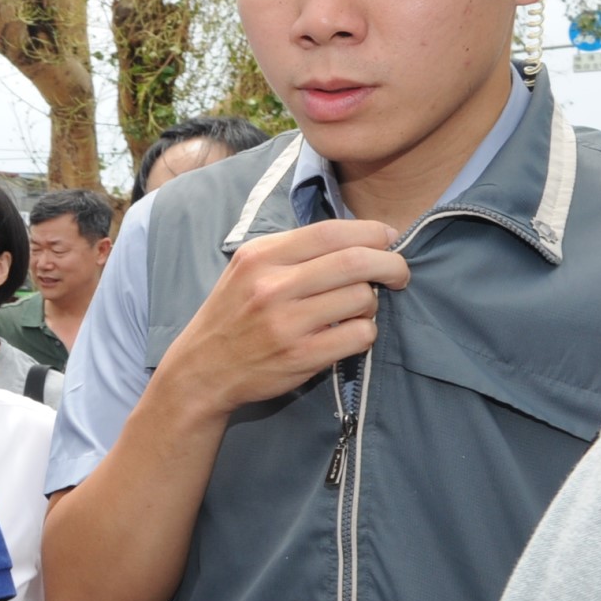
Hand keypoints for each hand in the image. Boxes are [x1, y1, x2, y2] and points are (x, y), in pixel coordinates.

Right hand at [157, 219, 408, 417]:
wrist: (201, 370)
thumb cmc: (232, 315)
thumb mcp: (248, 270)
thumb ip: (293, 250)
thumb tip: (360, 237)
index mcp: (261, 256)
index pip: (332, 231)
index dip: (372, 232)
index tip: (387, 240)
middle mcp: (272, 286)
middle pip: (356, 261)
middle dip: (391, 264)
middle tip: (398, 273)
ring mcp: (286, 323)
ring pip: (362, 298)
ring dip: (371, 303)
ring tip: (356, 310)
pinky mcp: (301, 356)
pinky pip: (360, 335)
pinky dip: (365, 333)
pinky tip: (347, 334)